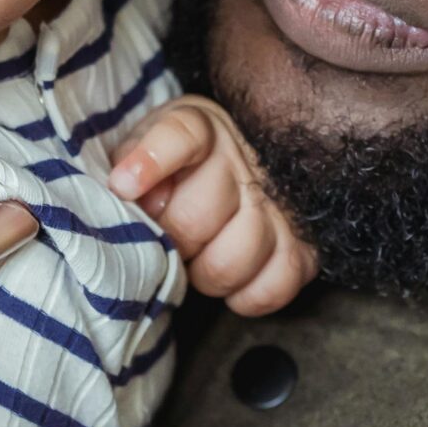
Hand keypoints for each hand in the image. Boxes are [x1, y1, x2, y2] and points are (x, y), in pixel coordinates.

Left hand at [107, 96, 316, 314]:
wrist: (248, 169)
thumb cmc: (185, 166)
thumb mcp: (150, 144)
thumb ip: (130, 160)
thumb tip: (124, 191)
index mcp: (203, 130)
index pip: (182, 136)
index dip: (151, 160)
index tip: (123, 185)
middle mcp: (244, 163)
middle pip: (195, 218)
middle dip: (170, 241)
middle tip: (165, 242)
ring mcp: (279, 205)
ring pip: (233, 260)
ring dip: (205, 273)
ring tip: (197, 261)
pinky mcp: (304, 246)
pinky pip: (274, 287)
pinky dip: (246, 296)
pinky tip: (232, 282)